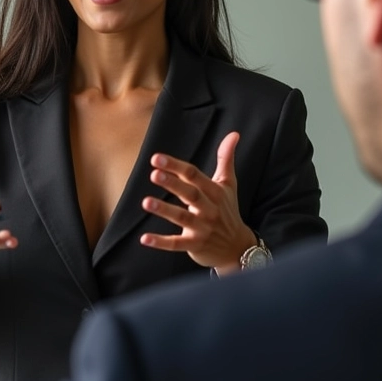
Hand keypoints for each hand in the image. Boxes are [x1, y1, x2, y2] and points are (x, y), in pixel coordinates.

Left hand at [140, 132, 255, 272]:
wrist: (237, 247)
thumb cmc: (228, 210)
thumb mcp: (228, 184)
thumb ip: (226, 159)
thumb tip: (234, 134)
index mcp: (214, 192)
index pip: (194, 175)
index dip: (175, 166)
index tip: (156, 158)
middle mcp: (209, 209)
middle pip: (190, 194)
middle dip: (172, 184)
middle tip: (154, 174)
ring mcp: (202, 228)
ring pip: (182, 218)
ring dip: (164, 210)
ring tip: (146, 202)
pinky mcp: (195, 245)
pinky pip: (176, 243)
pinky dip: (161, 242)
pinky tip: (144, 238)